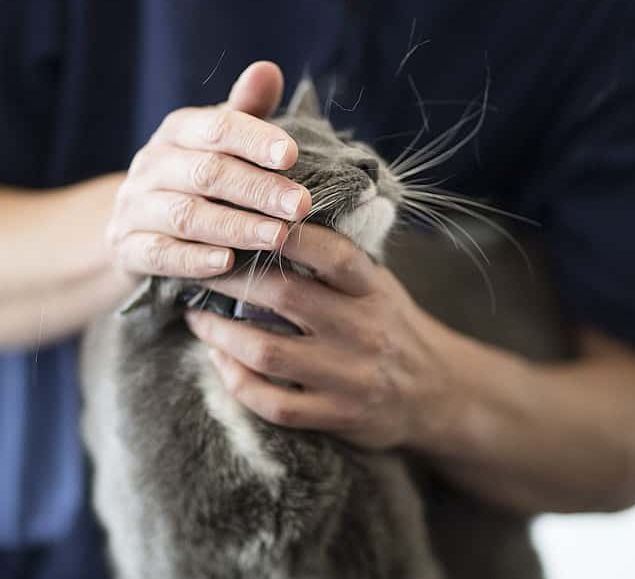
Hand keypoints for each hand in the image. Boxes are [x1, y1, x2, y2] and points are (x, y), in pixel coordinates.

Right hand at [106, 61, 311, 278]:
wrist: (135, 226)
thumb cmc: (195, 178)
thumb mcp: (218, 143)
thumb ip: (245, 111)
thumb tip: (267, 69)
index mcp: (177, 132)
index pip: (216, 128)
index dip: (254, 139)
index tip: (293, 155)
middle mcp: (151, 165)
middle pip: (206, 173)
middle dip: (258, 189)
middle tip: (301, 206)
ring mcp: (134, 208)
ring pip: (186, 216)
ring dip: (235, 227)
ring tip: (278, 237)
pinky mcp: (127, 248)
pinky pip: (160, 254)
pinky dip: (193, 259)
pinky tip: (227, 264)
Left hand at [184, 224, 456, 449]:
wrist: (438, 393)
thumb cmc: (391, 325)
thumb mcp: (377, 285)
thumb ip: (334, 262)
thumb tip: (269, 222)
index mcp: (373, 290)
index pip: (331, 252)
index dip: (285, 233)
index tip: (241, 219)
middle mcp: (362, 330)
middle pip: (284, 295)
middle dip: (229, 279)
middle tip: (198, 268)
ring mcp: (348, 377)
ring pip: (267, 352)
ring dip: (220, 332)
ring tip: (197, 316)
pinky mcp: (336, 415)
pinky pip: (272, 403)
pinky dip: (236, 380)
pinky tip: (220, 361)